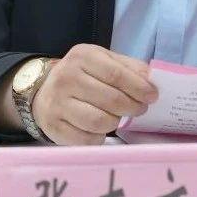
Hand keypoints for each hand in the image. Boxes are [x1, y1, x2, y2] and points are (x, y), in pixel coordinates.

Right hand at [32, 44, 158, 144]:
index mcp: (81, 56)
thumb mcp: (103, 61)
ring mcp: (57, 103)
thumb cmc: (82, 76)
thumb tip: (151, 80)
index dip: (139, 87)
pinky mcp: (53, 126)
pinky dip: (99, 137)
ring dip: (115, 122)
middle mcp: (66, 77)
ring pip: (100, 121)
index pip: (117, 75)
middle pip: (111, 100)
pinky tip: (99, 129)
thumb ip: (128, 67)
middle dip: (132, 107)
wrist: (44, 92)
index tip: (153, 96)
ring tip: (117, 117)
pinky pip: (87, 139)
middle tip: (139, 109)